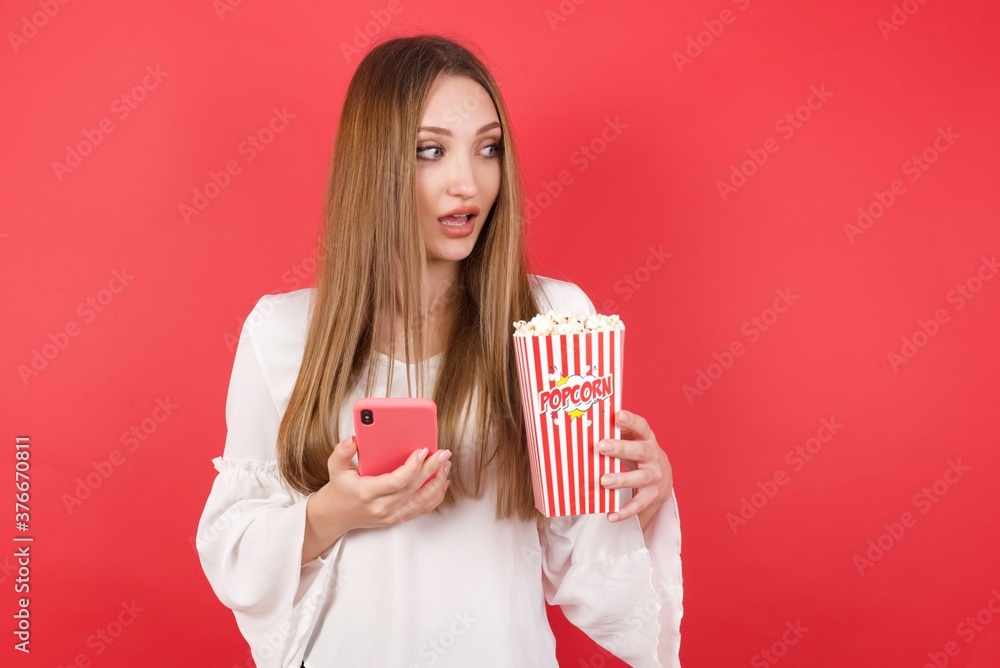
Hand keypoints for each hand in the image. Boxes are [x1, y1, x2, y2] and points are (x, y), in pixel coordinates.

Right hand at [303, 435, 451, 563]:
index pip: (395, 481)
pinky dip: (435, 496)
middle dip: (432, 470)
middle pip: (413, 488)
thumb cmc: (340, 489)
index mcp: (366, 492)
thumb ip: (341, 451)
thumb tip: (353, 439)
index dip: (412, 467)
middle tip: (444, 454)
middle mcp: (381, 507)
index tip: (423, 451)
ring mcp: (391, 515)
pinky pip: (421, 509)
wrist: (336, 516)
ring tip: (446, 465)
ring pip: (421, 501)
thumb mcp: (335, 467)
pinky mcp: (397, 519)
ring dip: (437, 483)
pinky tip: (442, 481)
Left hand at [598, 410, 671, 527]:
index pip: (641, 427)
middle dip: (622, 448)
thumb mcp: (634, 440)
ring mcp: (654, 477)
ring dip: (622, 479)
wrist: (663, 478)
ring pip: (639, 478)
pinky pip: (639, 504)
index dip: (631, 421)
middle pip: (640, 451)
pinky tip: (610, 515)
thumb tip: (588, 426)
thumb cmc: (638, 453)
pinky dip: (625, 511)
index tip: (618, 415)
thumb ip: (617, 433)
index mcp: (647, 439)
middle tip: (602, 446)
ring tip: (604, 480)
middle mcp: (654, 457)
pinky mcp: (652, 496)